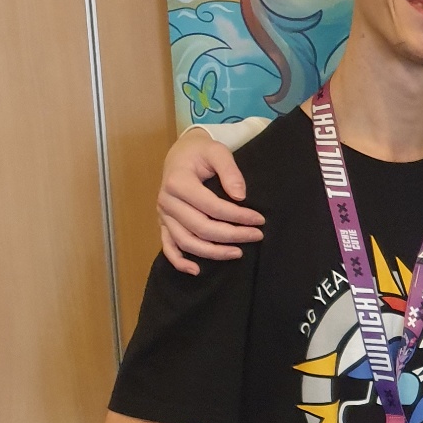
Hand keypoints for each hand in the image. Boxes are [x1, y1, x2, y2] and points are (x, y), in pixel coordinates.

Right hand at [159, 129, 265, 274]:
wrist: (180, 155)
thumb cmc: (200, 153)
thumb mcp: (217, 151)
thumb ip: (230, 170)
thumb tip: (240, 197)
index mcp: (178, 182)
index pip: (212, 207)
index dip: (238, 216)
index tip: (259, 220)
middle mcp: (167, 201)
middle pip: (202, 228)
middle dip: (232, 235)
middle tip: (257, 236)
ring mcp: (164, 215)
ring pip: (187, 242)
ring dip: (213, 252)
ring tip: (238, 253)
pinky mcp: (163, 224)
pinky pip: (168, 247)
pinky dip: (180, 262)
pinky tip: (197, 271)